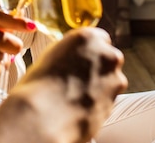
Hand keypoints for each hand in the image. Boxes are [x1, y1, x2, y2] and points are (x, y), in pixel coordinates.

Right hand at [0, 27, 126, 142]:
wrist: (44, 116)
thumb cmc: (39, 84)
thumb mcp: (51, 55)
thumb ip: (70, 51)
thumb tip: (74, 57)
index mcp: (88, 37)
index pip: (99, 37)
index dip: (88, 50)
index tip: (80, 58)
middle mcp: (106, 54)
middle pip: (109, 56)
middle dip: (98, 66)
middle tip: (77, 77)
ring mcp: (114, 78)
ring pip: (111, 78)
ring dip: (100, 84)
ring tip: (76, 94)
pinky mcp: (116, 101)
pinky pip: (108, 97)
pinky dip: (98, 100)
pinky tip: (79, 105)